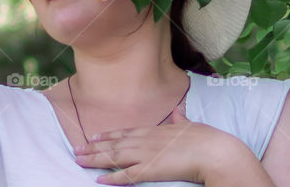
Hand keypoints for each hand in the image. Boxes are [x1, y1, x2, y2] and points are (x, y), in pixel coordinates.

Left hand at [73, 104, 241, 184]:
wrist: (212, 151)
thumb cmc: (204, 138)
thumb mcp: (189, 124)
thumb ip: (180, 118)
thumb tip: (178, 110)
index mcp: (155, 130)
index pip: (126, 132)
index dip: (109, 135)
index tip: (94, 136)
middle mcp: (146, 140)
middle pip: (114, 144)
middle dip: (94, 147)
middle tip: (76, 149)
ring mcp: (146, 155)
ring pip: (114, 157)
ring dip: (95, 159)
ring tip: (79, 160)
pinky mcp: (150, 170)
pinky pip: (126, 176)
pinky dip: (111, 178)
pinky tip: (98, 180)